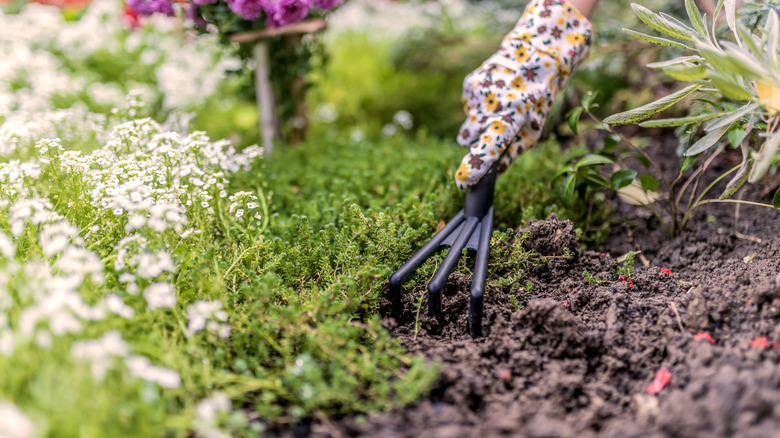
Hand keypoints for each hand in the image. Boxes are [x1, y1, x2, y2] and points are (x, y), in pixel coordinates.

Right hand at [455, 0, 591, 188]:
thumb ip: (514, 152)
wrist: (534, 54)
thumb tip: (497, 173)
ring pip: (466, 124)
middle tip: (496, 128)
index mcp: (512, 118)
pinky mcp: (469, 85)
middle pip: (468, 139)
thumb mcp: (535, 128)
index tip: (462, 181)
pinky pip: (467, 108)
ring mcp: (477, 95)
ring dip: (478, 123)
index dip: (475, 166)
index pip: (490, 147)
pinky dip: (478, 107)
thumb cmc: (538, 98)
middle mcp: (491, 107)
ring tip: (498, 108)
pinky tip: (494, 95)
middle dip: (476, 140)